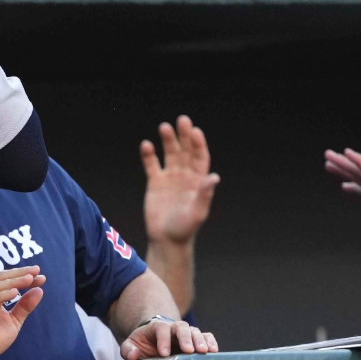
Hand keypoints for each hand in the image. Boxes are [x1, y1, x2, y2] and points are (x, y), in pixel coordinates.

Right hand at [0, 266, 45, 359]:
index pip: (10, 280)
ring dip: (15, 281)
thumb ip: (24, 306)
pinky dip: (3, 294)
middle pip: (3, 277)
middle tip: (37, 271)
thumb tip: (39, 290)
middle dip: (21, 273)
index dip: (25, 276)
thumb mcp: (14, 321)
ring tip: (29, 279)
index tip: (42, 277)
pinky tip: (15, 293)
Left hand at [120, 316, 217, 359]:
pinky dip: (210, 341)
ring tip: (204, 352)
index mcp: (157, 327)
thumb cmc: (142, 345)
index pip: (161, 330)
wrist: (154, 341)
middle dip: (186, 339)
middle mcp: (174, 328)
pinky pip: (206, 336)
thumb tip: (133, 355)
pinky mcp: (195, 340)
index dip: (163, 340)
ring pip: (195, 332)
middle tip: (189, 351)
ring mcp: (186, 333)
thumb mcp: (131, 345)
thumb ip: (128, 349)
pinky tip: (214, 351)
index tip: (164, 354)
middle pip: (181, 328)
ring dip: (200, 341)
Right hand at [142, 117, 219, 245]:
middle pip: (185, 151)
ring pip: (170, 154)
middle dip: (184, 136)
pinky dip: (149, 155)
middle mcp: (185, 175)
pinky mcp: (155, 183)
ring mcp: (170, 178)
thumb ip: (204, 194)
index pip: (200, 157)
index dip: (198, 144)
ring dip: (168, 140)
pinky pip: (152, 165)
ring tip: (164, 127)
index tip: (194, 131)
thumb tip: (214, 177)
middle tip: (182, 120)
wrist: (167, 239)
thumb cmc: (185, 228)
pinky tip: (146, 145)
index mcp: (198, 181)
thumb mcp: (198, 212)